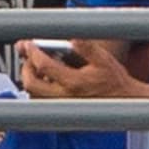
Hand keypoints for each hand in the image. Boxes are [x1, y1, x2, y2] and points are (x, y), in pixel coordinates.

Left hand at [18, 38, 148, 97]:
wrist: (123, 99)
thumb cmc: (114, 79)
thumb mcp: (103, 59)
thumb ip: (86, 47)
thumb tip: (71, 38)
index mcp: (73, 82)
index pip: (44, 66)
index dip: (33, 53)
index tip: (30, 44)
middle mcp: (64, 96)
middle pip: (31, 84)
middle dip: (25, 68)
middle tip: (29, 56)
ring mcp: (62, 105)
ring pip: (33, 95)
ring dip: (30, 79)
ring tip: (36, 66)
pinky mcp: (63, 109)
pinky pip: (41, 101)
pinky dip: (38, 89)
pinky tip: (46, 79)